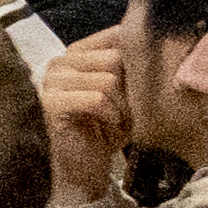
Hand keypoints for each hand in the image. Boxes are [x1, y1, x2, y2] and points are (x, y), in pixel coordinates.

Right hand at [36, 23, 128, 205]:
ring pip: (107, 80)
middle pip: (115, 57)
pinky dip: (109, 115)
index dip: (136, 60)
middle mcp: (60, 62)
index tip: (139, 86)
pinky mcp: (51, 103)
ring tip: (114, 120)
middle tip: (125, 110)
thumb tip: (156, 45)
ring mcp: (51, 82)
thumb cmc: (103, 131)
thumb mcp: (123, 94)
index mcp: (76, 54)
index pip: (115, 36)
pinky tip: (105, 126)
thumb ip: (130, 68)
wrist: (82, 171)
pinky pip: (96, 99)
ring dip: (120, 106)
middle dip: (129, 88)